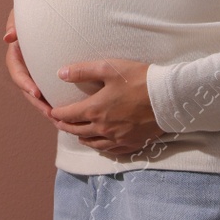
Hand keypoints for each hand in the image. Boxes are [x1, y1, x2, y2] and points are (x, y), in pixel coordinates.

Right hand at [4, 8, 53, 115]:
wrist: (52, 10)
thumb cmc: (34, 11)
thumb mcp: (22, 14)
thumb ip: (15, 23)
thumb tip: (8, 38)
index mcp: (17, 55)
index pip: (17, 73)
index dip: (25, 84)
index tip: (36, 93)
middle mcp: (26, 66)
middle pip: (28, 89)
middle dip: (38, 103)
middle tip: (51, 113)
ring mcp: (37, 72)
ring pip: (40, 94)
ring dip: (48, 107)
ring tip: (60, 119)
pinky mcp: (49, 75)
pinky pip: (51, 90)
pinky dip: (57, 100)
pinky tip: (70, 111)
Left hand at [46, 58, 165, 157]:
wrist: (169, 98)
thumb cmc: (139, 79)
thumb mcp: (108, 68)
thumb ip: (82, 71)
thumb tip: (60, 73)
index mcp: (95, 110)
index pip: (68, 115)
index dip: (56, 113)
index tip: (50, 111)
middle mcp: (103, 128)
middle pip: (77, 130)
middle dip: (64, 125)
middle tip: (58, 122)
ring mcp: (118, 139)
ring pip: (92, 143)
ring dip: (80, 137)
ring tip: (75, 132)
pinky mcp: (131, 144)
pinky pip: (110, 151)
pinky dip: (99, 146)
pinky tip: (98, 143)